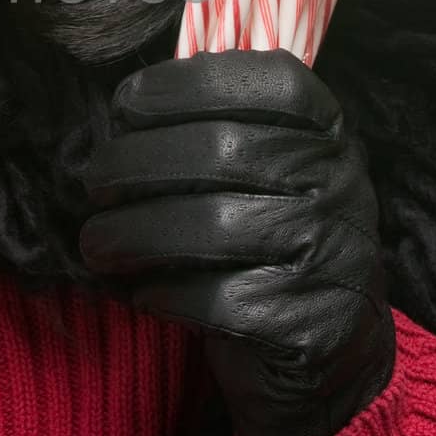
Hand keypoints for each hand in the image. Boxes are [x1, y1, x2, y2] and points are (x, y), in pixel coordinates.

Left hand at [79, 49, 395, 435]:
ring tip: (97, 243)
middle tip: (93, 184)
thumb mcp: (263, 171)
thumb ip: (213, 129)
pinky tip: (142, 292)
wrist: (332, 355)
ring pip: (211, 226)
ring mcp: (334, 254)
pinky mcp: (311, 324)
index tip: (126, 107)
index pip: (262, 80)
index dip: (182, 86)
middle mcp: (342, 183)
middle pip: (221, 151)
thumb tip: (123, 113)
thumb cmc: (267, 244)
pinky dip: (162, 294)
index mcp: (326, 132)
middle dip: (134, 163)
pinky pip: (216, 299)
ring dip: (131, 233)